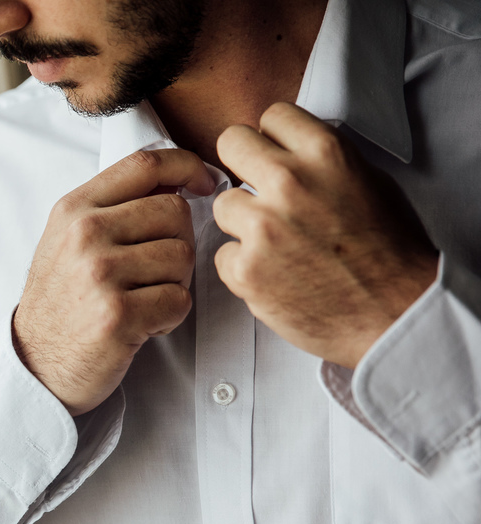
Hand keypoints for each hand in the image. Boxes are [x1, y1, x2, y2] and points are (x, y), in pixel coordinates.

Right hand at [14, 149, 215, 414]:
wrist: (35, 364)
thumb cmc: (61, 302)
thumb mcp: (69, 241)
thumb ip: (113, 207)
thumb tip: (175, 180)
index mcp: (74, 210)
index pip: (144, 165)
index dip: (187, 166)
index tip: (206, 182)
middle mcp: (84, 235)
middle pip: (174, 212)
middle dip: (179, 242)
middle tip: (156, 273)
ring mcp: (99, 274)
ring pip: (182, 256)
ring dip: (175, 283)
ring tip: (144, 300)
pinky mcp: (117, 315)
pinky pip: (178, 300)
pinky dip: (170, 317)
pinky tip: (143, 325)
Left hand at [213, 102, 438, 368]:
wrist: (395, 313)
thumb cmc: (390, 253)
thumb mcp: (370, 183)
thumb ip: (324, 161)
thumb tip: (289, 149)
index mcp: (325, 154)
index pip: (272, 116)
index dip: (273, 139)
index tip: (274, 155)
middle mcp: (289, 183)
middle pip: (230, 143)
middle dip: (242, 164)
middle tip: (258, 190)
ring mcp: (262, 227)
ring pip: (222, 204)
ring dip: (241, 221)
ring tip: (274, 242)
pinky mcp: (245, 270)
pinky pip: (223, 254)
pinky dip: (242, 266)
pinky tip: (273, 274)